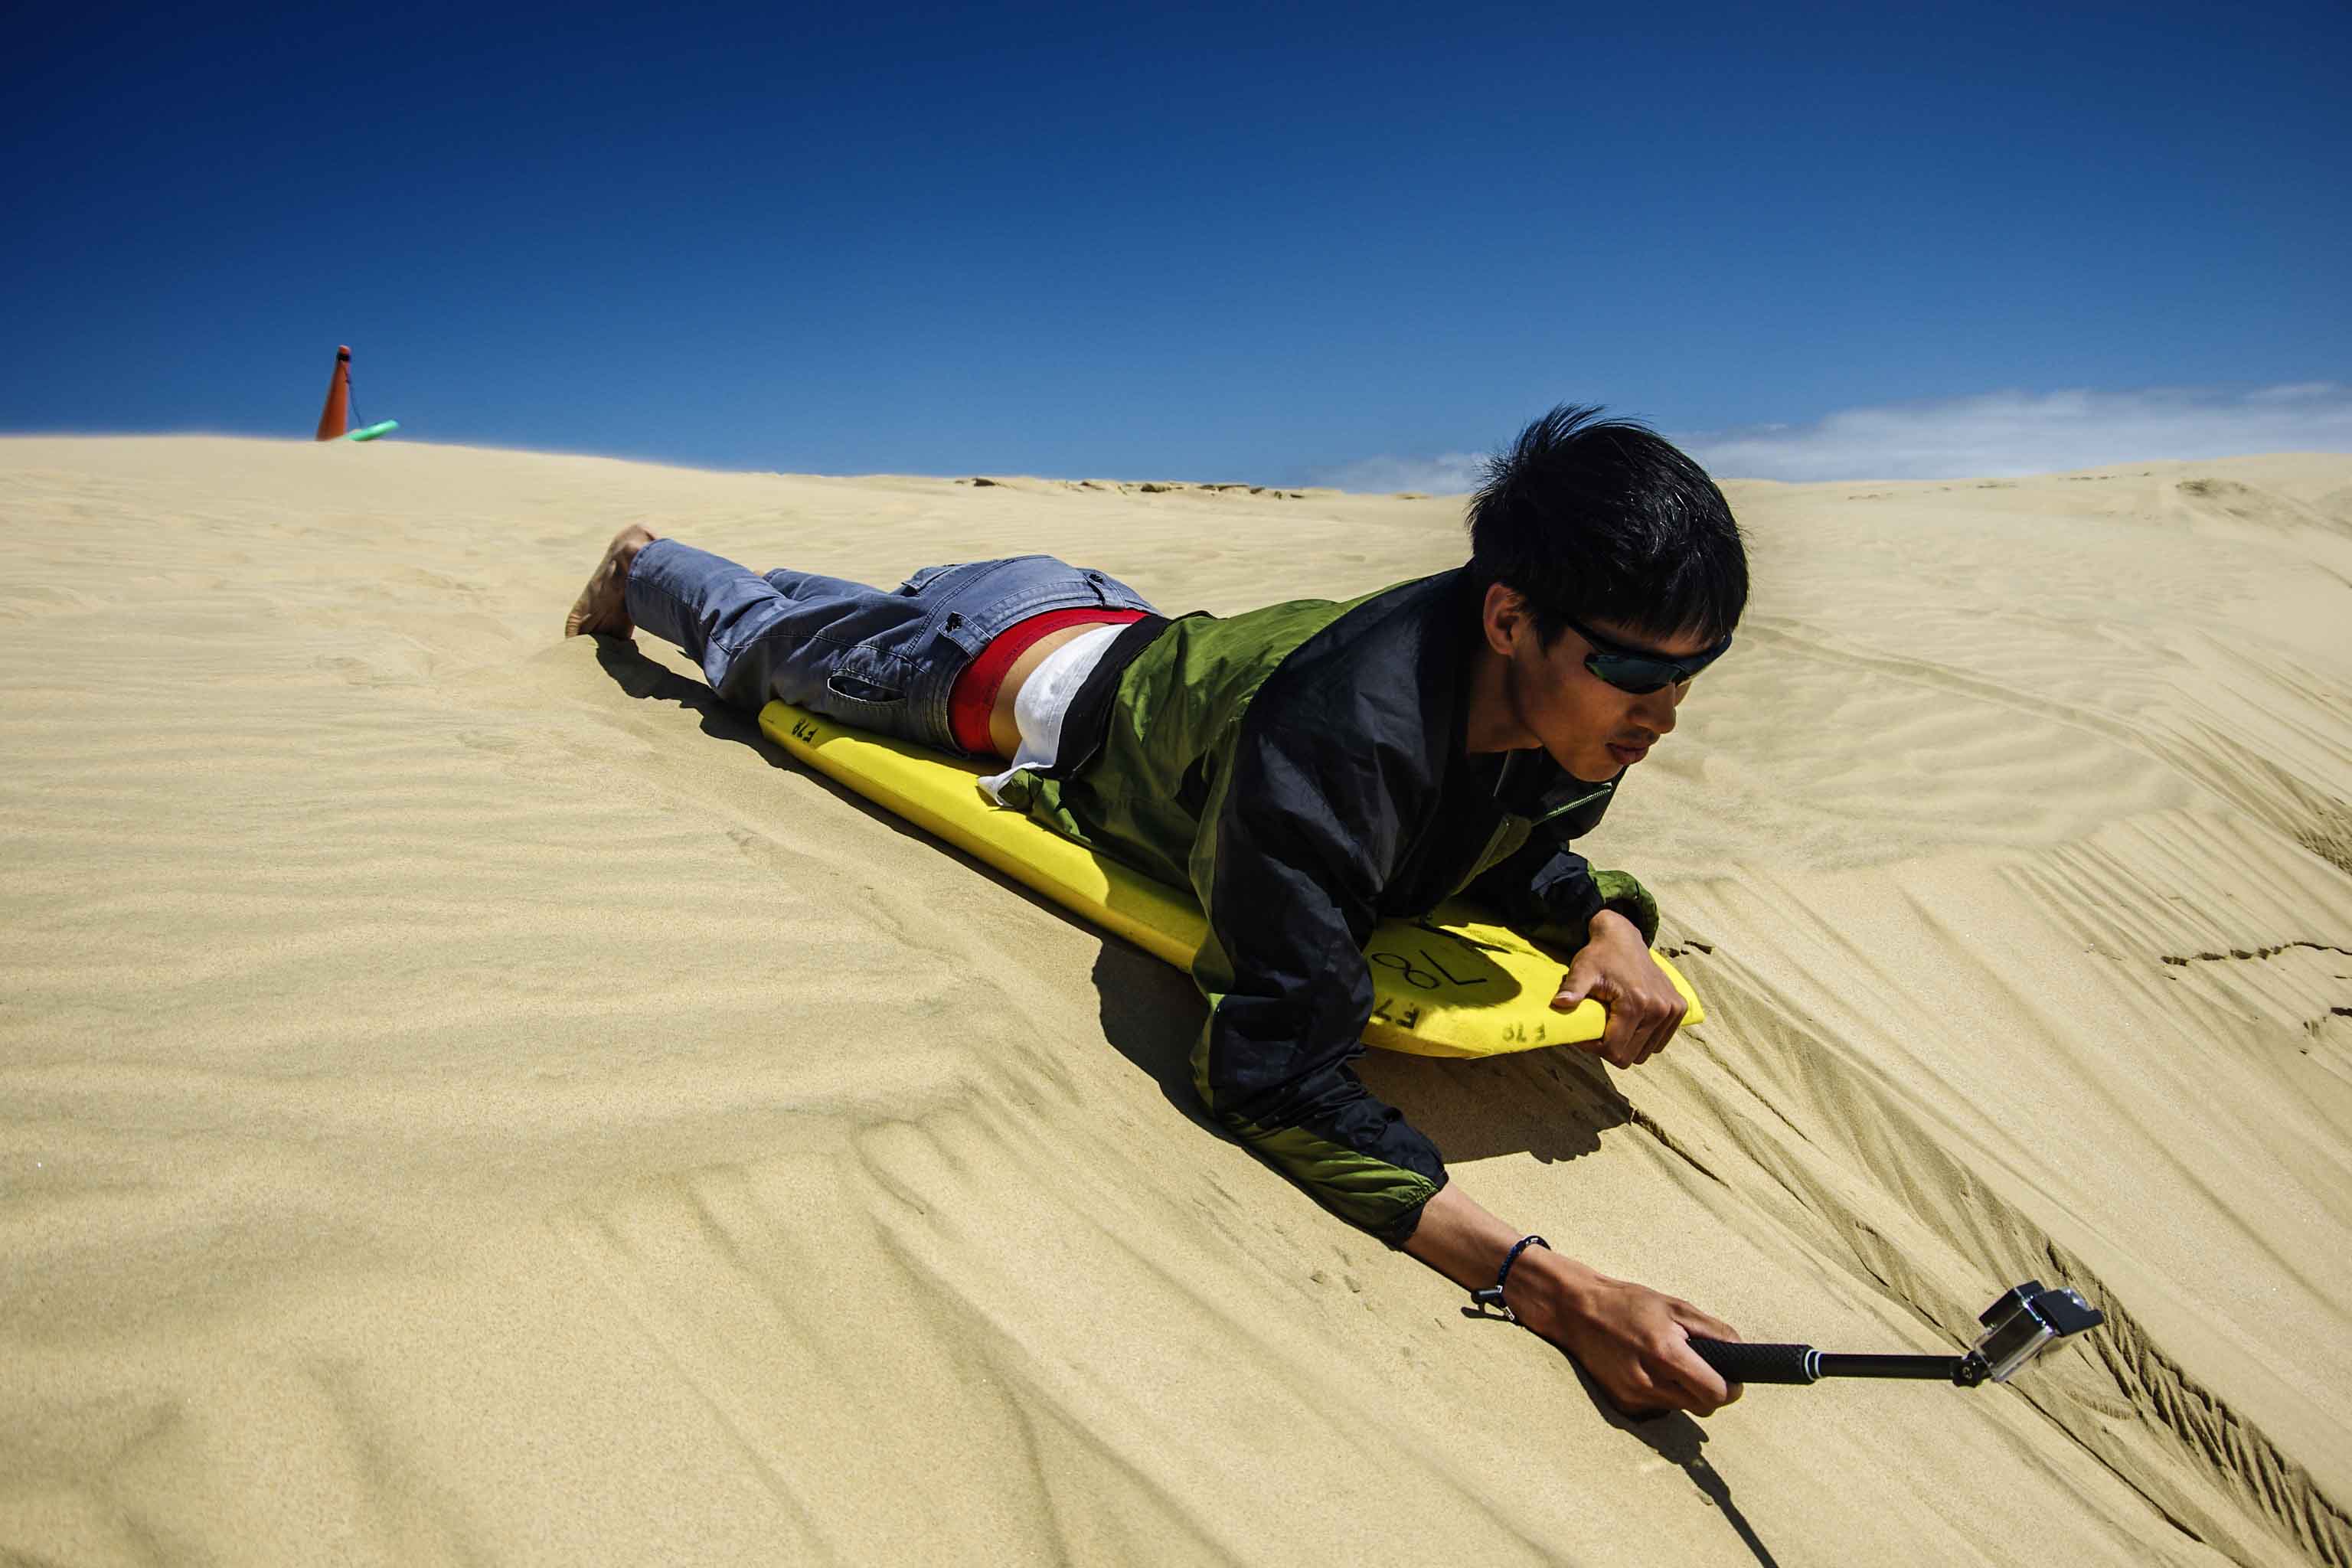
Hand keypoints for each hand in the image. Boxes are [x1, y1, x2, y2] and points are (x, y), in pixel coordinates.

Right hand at [1545, 1269, 1742, 1416]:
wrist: (1576, 1311)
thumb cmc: (1628, 1303)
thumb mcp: (1675, 1306)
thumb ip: (1714, 1331)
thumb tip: (1742, 1353)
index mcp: (1664, 1353)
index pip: (1714, 1393)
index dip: (1731, 1388)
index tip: (1733, 1379)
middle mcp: (1648, 1382)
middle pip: (1702, 1407)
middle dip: (1709, 1391)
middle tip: (1702, 1368)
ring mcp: (1633, 1397)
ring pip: (1681, 1409)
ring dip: (1686, 1393)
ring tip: (1671, 1365)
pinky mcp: (1622, 1405)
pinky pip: (1658, 1408)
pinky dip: (1662, 1394)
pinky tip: (1648, 1370)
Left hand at [1553, 909, 1685, 1067]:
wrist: (1624, 938)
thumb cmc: (1600, 955)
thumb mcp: (1583, 969)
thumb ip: (1572, 988)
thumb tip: (1559, 1003)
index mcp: (1636, 1003)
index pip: (1615, 1050)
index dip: (1594, 1048)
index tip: (1585, 1034)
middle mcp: (1659, 1009)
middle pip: (1630, 1056)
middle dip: (1610, 1049)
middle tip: (1598, 1029)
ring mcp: (1672, 1010)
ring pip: (1645, 1052)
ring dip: (1627, 1044)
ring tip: (1613, 1025)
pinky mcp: (1678, 1008)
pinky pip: (1658, 1042)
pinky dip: (1643, 1038)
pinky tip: (1630, 1022)